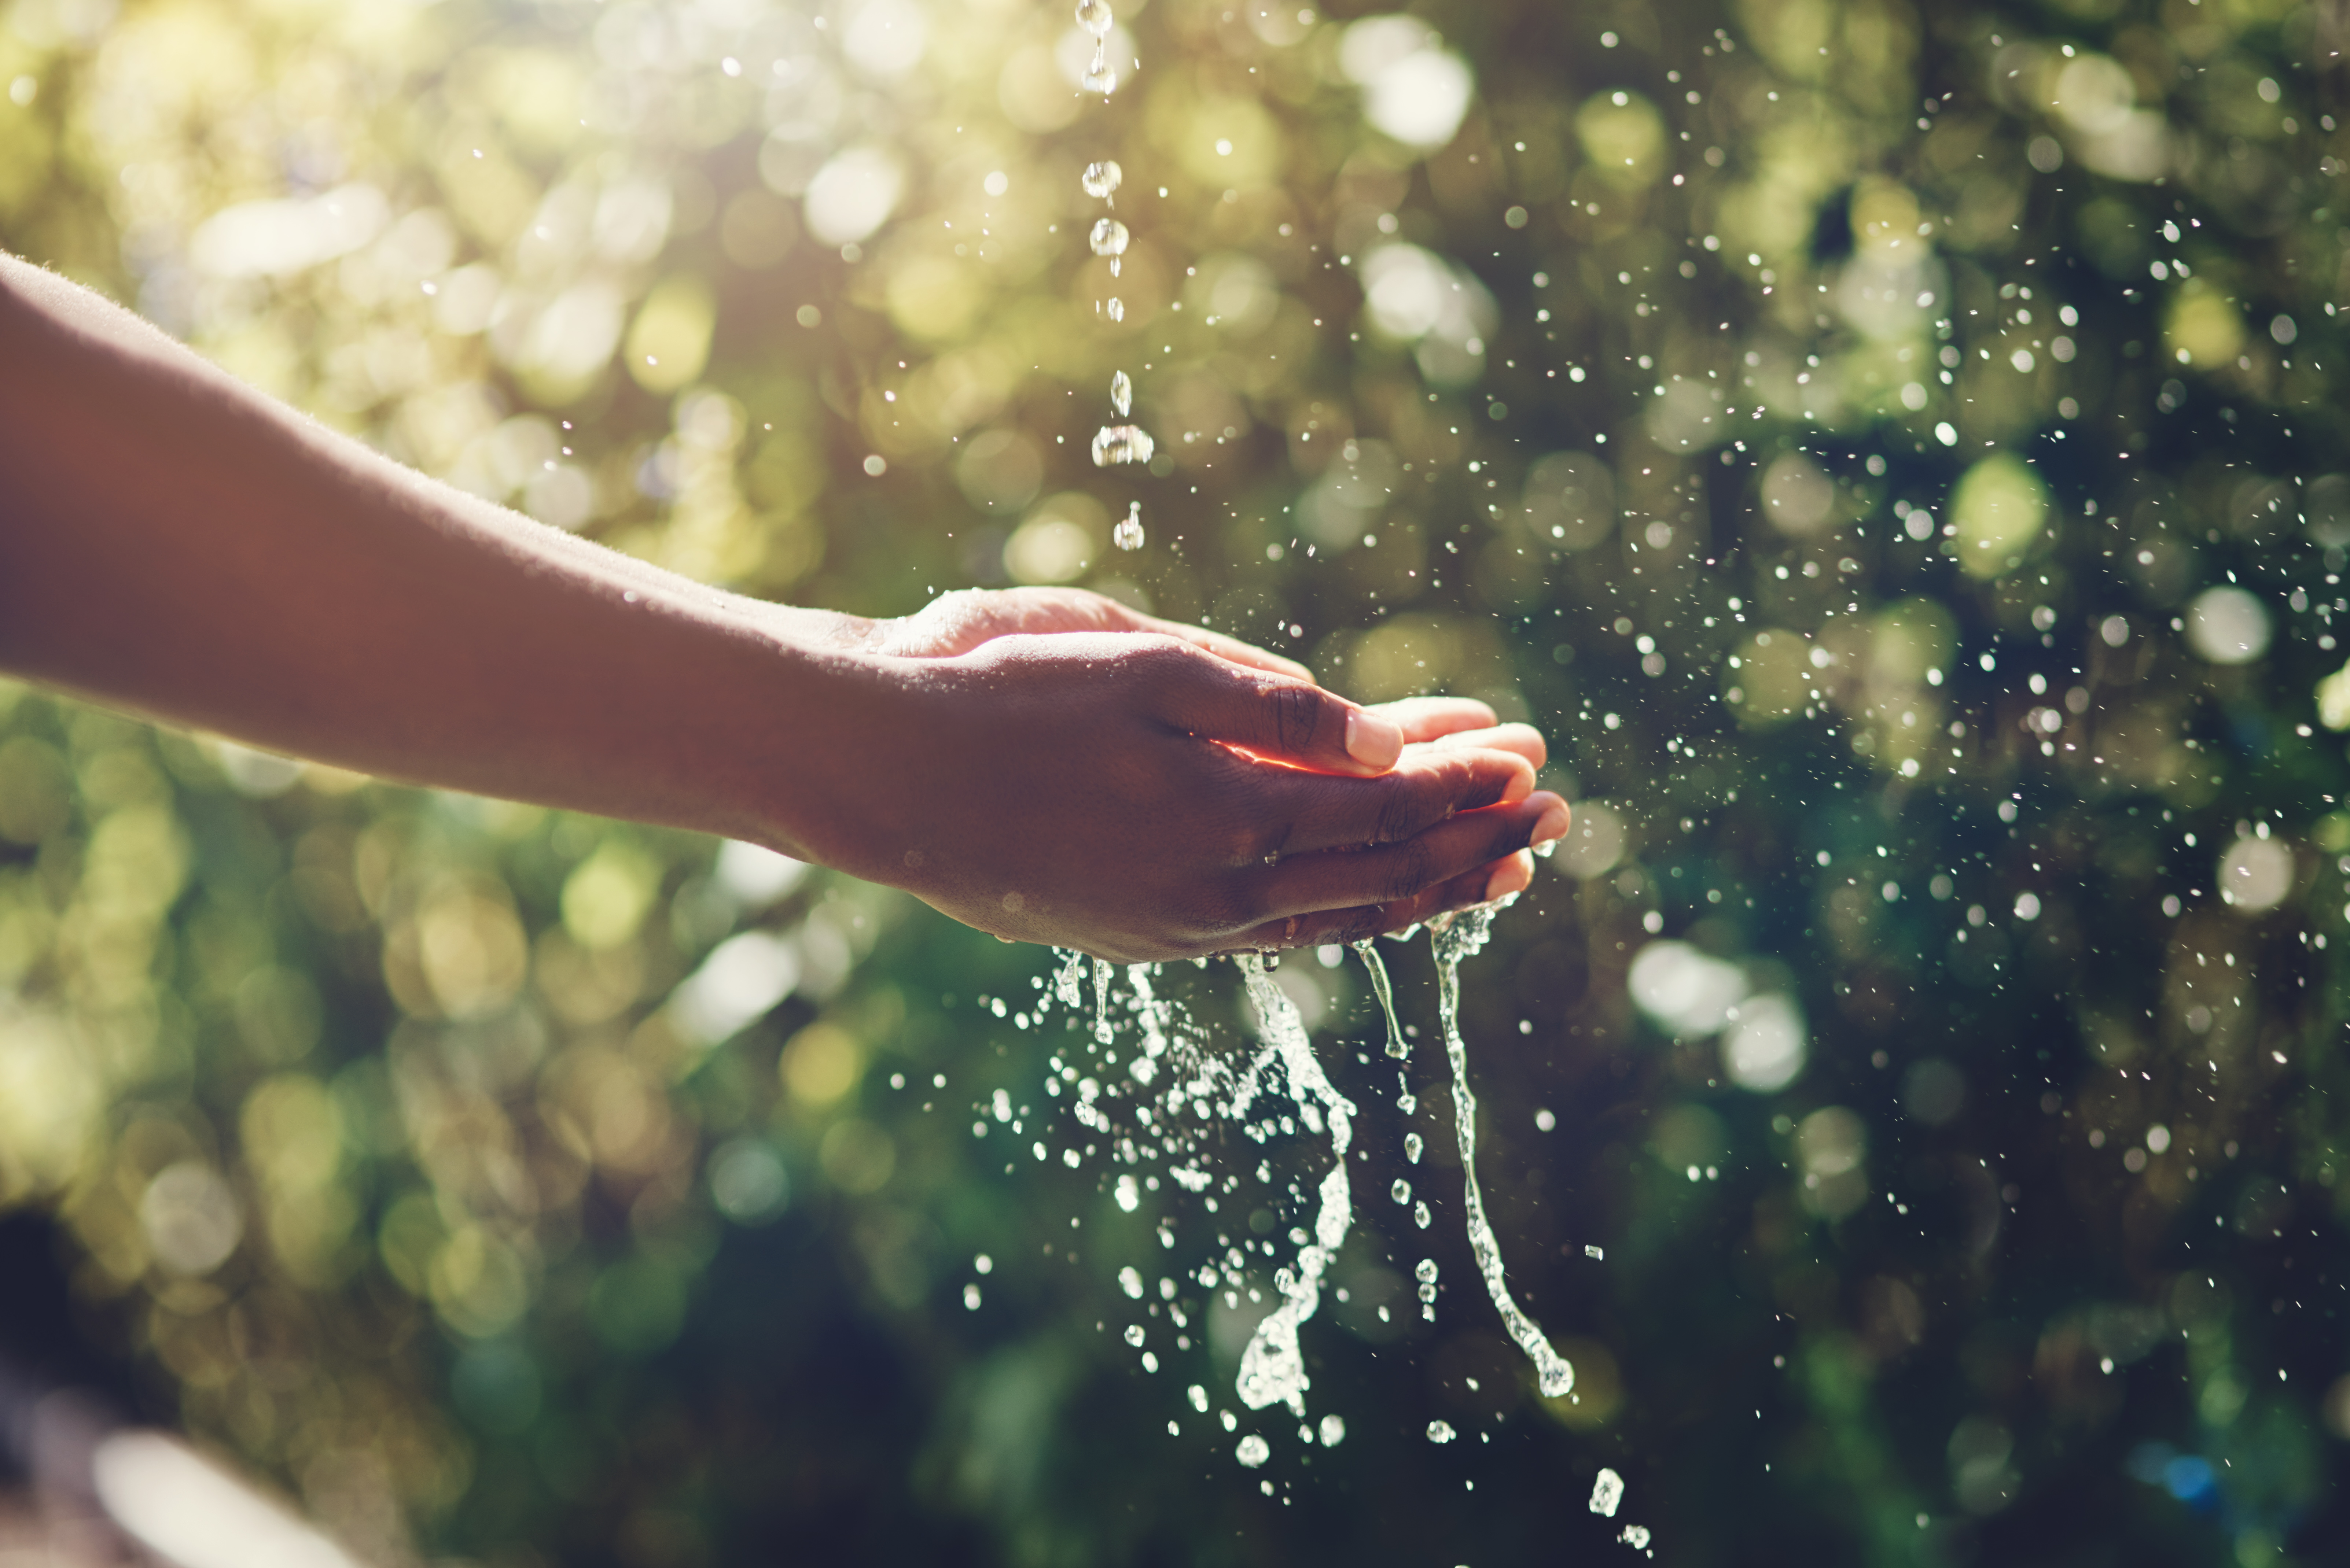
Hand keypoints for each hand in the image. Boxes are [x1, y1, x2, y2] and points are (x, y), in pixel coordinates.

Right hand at [774, 593, 1567, 961]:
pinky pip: (1285, 928)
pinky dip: (1353, 905)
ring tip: (1502, 860)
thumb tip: (1391, 747)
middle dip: (1477, 835)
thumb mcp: (1149, 667)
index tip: (1529, 751)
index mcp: (1229, 819)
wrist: (886, 775)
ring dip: (1431, 883)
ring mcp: (1185, 926)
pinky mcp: (1150, 935)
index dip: (1468, 781)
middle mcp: (1221, 893)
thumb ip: (1278, 711)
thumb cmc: (1008, 695)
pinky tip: (1382, 887)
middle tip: (1553, 807)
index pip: (1391, 811)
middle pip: (1386, 875)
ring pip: (1342, 914)